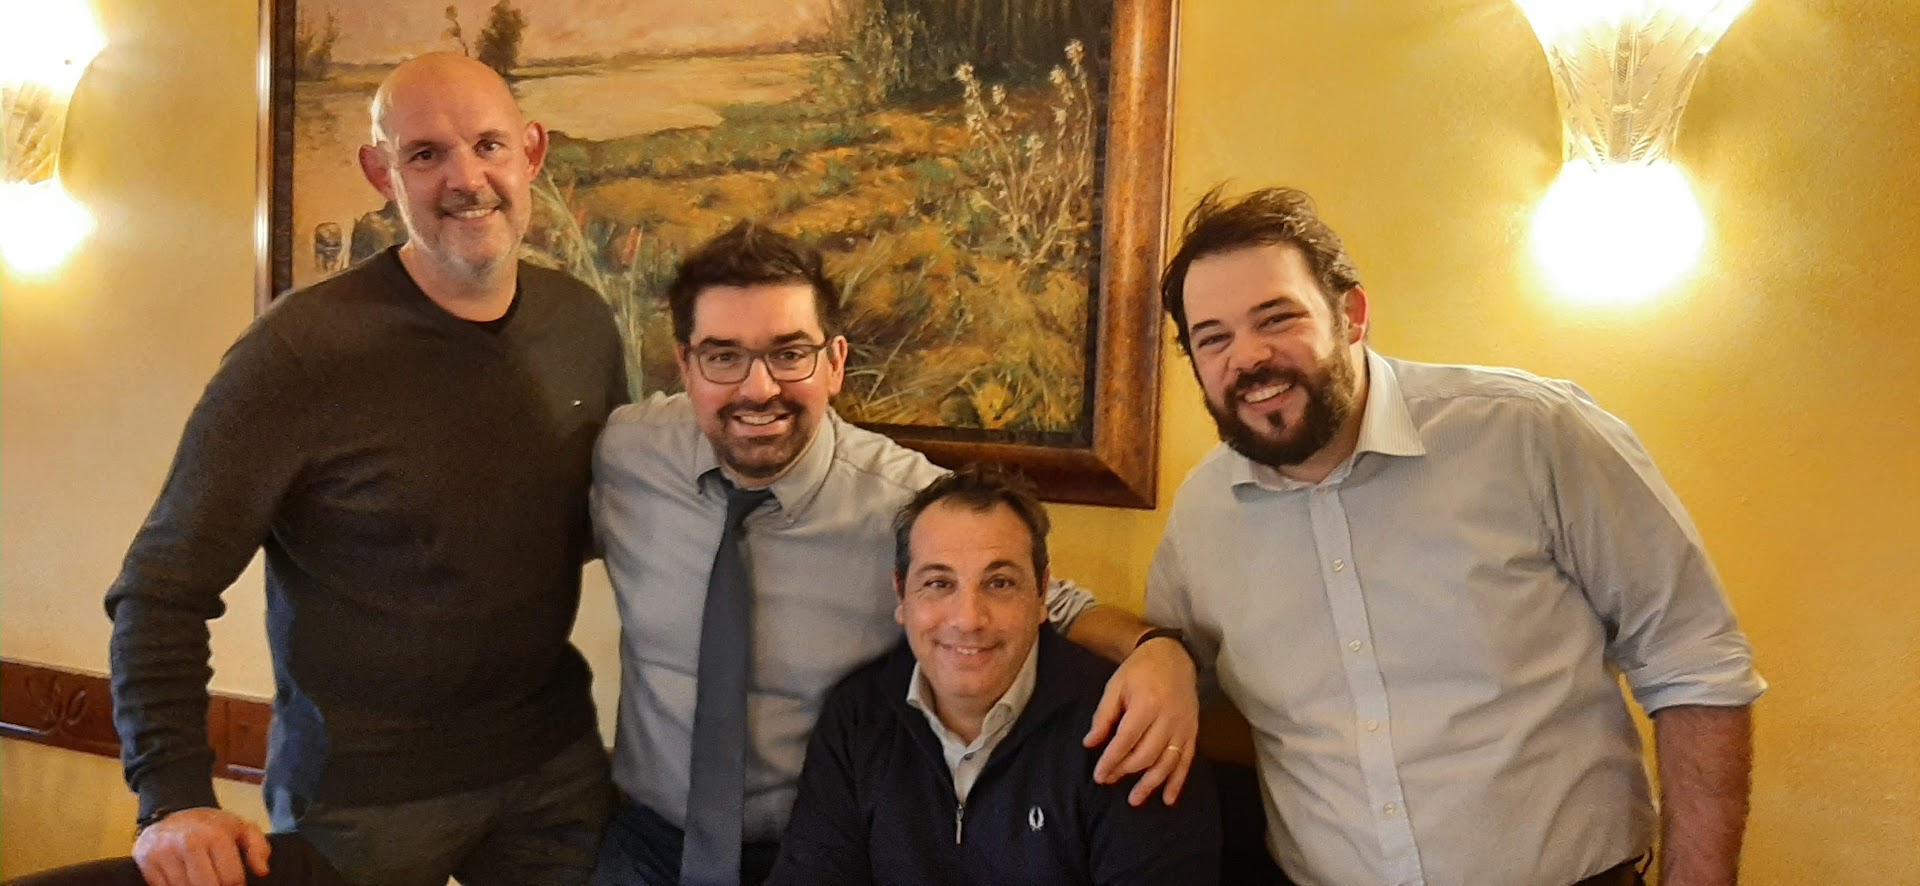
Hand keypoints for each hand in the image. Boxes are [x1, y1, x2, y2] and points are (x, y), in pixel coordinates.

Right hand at [133, 807, 270, 885]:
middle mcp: (189, 842)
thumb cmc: (212, 826)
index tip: (235, 884)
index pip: (231, 879)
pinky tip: (184, 880)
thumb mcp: (241, 828)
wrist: (173, 812)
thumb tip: (262, 871)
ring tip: (202, 879)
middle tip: (217, 882)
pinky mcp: (147, 861)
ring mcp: (165, 852)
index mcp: (216, 834)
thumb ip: (258, 848)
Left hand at [1082, 636, 1199, 805]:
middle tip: (1110, 780)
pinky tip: (1168, 799)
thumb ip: (1103, 716)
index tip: (1099, 775)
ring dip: (1150, 784)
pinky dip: (1177, 782)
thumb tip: (1090, 743)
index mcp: (1147, 704)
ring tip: (1134, 800)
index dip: (1111, 761)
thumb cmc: (1139, 670)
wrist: (1173, 656)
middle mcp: (1167, 718)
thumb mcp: (1115, 686)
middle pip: (1146, 754)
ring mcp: (1183, 727)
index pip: (1126, 741)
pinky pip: (1186, 761)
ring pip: (1166, 762)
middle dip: (1126, 771)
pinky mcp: (1193, 732)